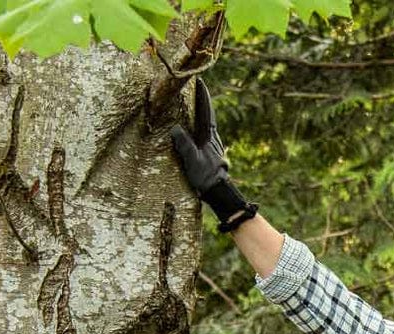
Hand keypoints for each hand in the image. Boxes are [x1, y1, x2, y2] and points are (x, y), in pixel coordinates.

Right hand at [170, 78, 228, 196]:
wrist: (218, 193)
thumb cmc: (206, 177)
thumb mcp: (193, 160)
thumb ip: (184, 144)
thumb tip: (175, 128)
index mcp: (209, 135)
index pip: (206, 110)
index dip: (202, 95)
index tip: (199, 80)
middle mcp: (212, 137)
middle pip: (205, 113)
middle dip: (199, 100)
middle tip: (193, 87)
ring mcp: (211, 145)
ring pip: (204, 123)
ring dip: (197, 113)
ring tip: (189, 103)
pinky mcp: (209, 154)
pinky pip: (201, 134)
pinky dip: (196, 126)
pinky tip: (191, 128)